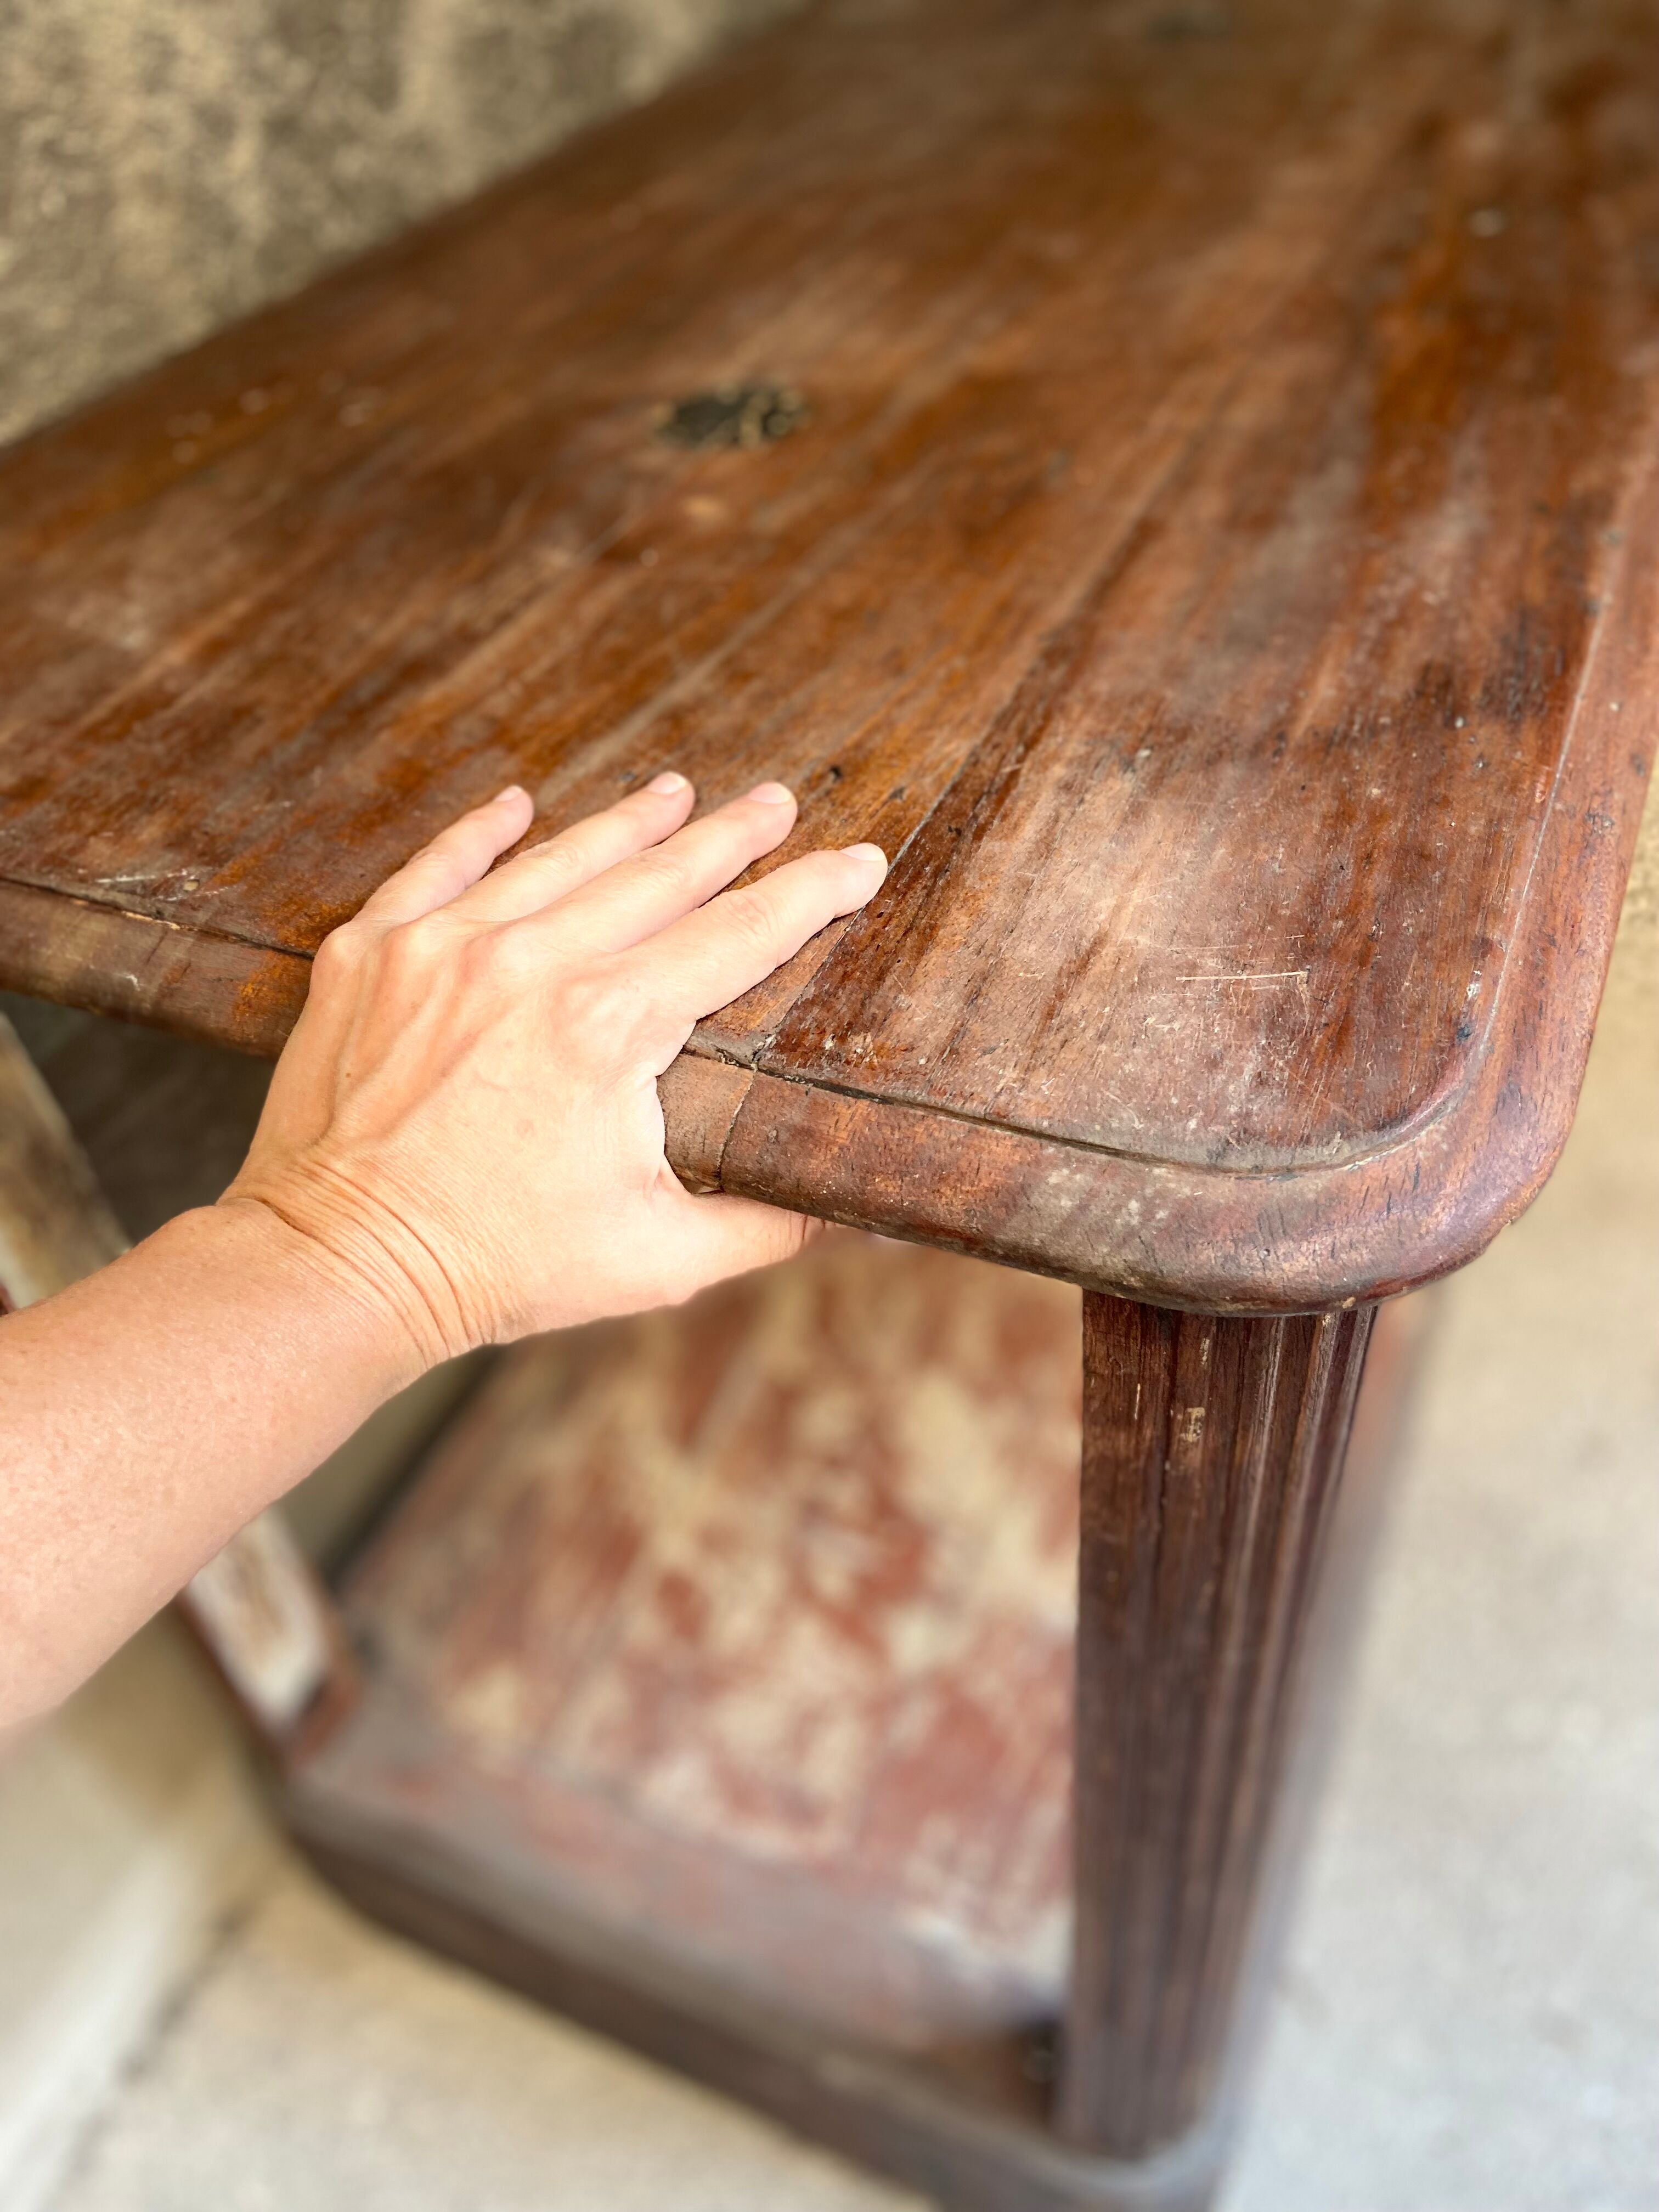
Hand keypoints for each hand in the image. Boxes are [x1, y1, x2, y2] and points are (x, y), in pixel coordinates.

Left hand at [223, 776, 885, 1369]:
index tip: (858, 861)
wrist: (337, 1267)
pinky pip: (438, 867)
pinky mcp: (369, 954)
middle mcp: (527, 964)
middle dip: (729, 835)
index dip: (810, 894)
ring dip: (624, 822)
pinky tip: (518, 802)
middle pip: (656, 875)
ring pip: (556, 859)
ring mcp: (440, 948)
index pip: (738, 935)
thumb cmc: (498, 1268)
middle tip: (777, 799)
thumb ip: (767, 1225)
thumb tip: (857, 1216)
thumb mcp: (659, 1259)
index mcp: (608, 1027)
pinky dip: (480, 832)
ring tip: (674, 790)